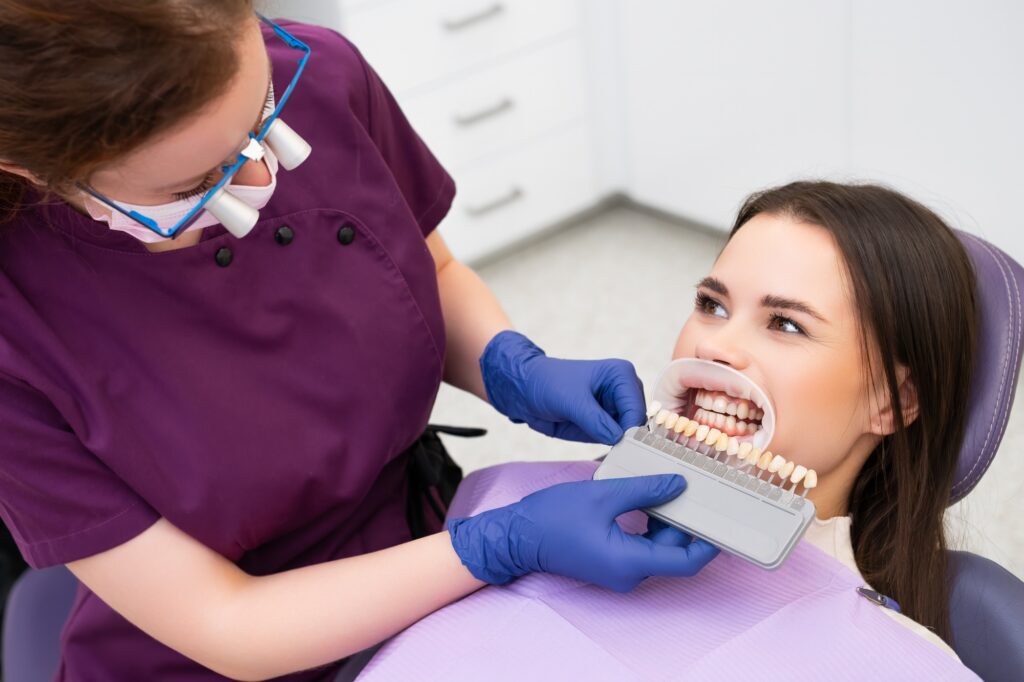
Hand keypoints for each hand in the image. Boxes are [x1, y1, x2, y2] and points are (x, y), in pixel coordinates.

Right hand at [447, 474, 719, 591]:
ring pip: (659, 546)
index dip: (709, 544)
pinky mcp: (612, 560)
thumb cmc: (553, 518)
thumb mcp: (603, 494)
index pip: (685, 561)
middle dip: (689, 522)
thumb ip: (645, 490)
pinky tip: (652, 496)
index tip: (724, 521)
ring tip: (679, 487)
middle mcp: (629, 573)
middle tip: (703, 492)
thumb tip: (678, 484)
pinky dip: (651, 523)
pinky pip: (642, 544)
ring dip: (669, 520)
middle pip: (674, 551)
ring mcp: (620, 569)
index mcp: (630, 562)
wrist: (518, 535)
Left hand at [479, 330, 645, 443]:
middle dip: (631, 440)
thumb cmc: (547, 384)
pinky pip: (617, 442)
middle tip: (623, 457)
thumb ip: (595, 420)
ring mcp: (615, 409)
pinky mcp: (606, 424)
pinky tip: (611, 458)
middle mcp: (623, 392)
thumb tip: (618, 439)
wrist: (525, 390)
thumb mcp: (571, 401)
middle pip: (638, 422)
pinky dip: (615, 451)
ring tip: (618, 459)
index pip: (636, 408)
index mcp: (621, 375)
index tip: (623, 448)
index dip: (631, 429)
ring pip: (630, 435)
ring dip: (625, 448)